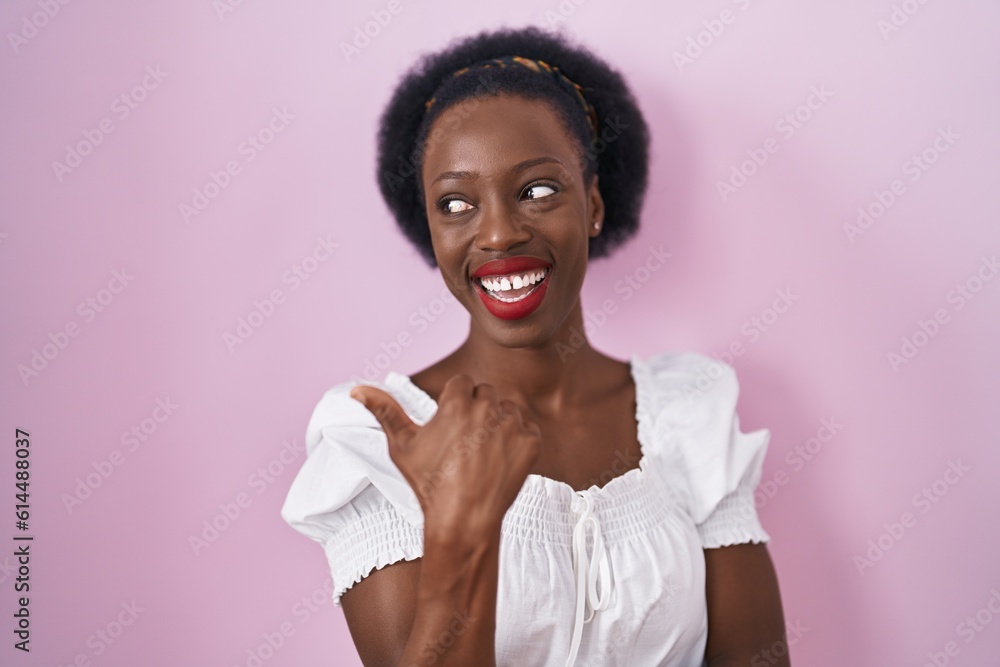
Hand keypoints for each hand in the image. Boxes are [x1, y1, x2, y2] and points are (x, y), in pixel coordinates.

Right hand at [350, 374, 540, 533]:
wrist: (463, 522)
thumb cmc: (429, 484)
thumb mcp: (402, 446)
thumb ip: (385, 411)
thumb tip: (356, 390)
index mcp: (457, 402)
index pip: (462, 383)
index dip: (455, 403)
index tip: (451, 427)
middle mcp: (487, 408)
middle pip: (486, 393)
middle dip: (478, 411)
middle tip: (466, 443)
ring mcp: (512, 426)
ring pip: (508, 409)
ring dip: (499, 423)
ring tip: (483, 453)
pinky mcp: (531, 443)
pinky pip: (528, 429)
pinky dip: (519, 442)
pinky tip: (501, 461)